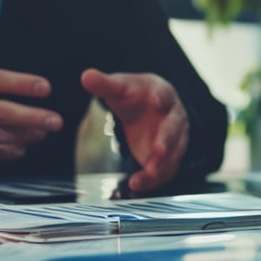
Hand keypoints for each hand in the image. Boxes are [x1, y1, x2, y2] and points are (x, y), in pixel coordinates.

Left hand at [81, 68, 188, 193]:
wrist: (148, 108)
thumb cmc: (136, 96)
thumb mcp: (120, 88)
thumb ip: (104, 84)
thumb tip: (86, 76)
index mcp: (161, 94)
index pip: (164, 94)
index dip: (160, 98)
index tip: (156, 102)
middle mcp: (173, 117)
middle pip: (173, 129)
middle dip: (167, 140)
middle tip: (159, 151)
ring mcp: (174, 139)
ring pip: (173, 153)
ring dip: (162, 165)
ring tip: (148, 173)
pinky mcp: (169, 157)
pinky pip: (165, 170)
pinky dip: (153, 179)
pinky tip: (137, 184)